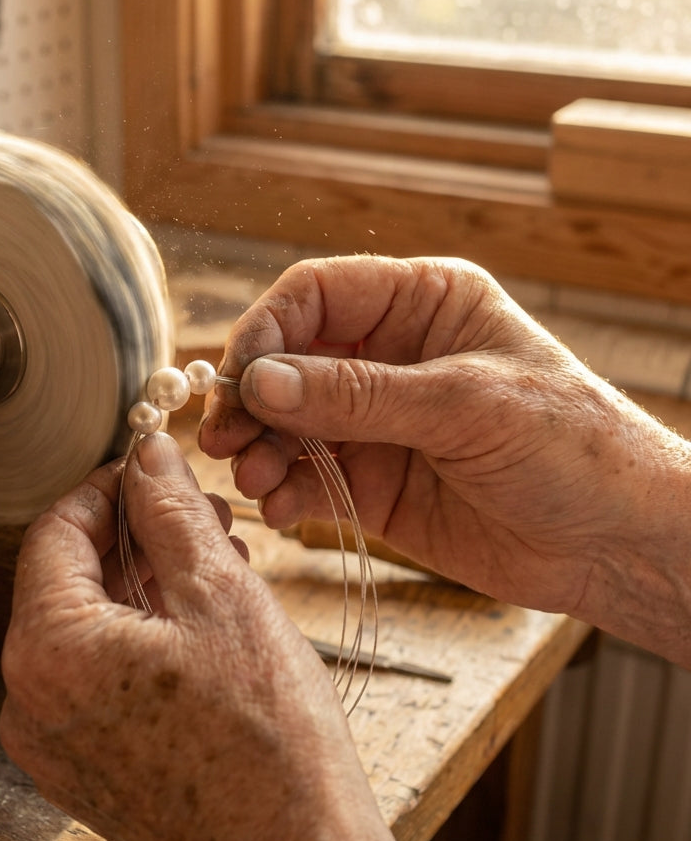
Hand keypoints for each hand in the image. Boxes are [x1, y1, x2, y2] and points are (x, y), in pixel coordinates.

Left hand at [0, 432, 435, 840]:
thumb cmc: (270, 744)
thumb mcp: (221, 593)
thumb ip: (170, 508)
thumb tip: (146, 452)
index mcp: (47, 651)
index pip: (54, 531)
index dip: (107, 488)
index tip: (153, 471)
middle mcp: (29, 703)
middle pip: (68, 579)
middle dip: (136, 536)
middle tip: (203, 518)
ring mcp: (53, 744)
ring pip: (86, 626)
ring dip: (145, 584)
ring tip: (216, 567)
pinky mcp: (85, 770)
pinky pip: (96, 677)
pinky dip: (140, 637)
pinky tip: (199, 624)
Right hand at [200, 256, 690, 666]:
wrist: (617, 544)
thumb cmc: (572, 448)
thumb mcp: (466, 407)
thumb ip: (358, 396)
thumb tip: (261, 381)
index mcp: (422, 305)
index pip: (316, 295)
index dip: (267, 330)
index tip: (238, 378)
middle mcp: (391, 358)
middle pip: (288, 361)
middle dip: (252, 399)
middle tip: (224, 439)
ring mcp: (377, 422)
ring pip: (288, 422)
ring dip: (260, 449)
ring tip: (254, 480)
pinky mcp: (371, 482)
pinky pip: (306, 478)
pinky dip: (284, 492)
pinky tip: (281, 511)